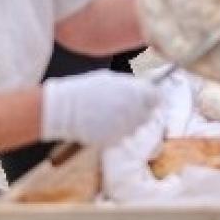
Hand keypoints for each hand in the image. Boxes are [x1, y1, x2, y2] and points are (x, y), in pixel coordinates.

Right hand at [41, 71, 158, 146]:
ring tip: (115, 114)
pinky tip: (106, 123)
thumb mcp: (110, 79)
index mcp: (132, 92)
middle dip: (144, 109)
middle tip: (132, 107)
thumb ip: (130, 85)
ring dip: (131, 121)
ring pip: (137, 126)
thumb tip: (144, 88)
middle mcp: (131, 110)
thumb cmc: (85, 90)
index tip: (152, 98)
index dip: (154, 96)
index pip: (156, 96)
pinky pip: (123, 135)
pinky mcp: (114, 139)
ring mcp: (123, 126)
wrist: (63, 109)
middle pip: (149, 113)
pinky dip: (119, 131)